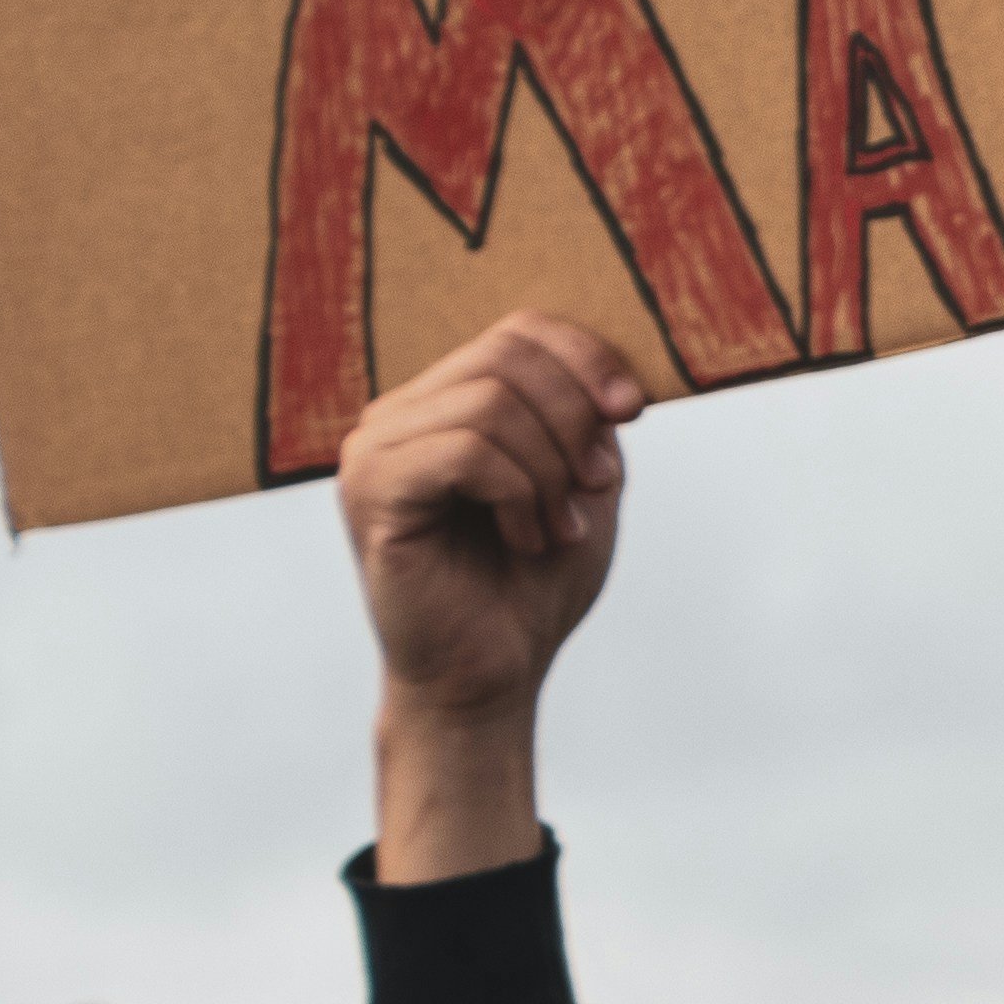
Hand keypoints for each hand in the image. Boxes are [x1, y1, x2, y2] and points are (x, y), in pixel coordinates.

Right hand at [338, 315, 637, 884]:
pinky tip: (525, 538)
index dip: (587, 359)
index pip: (519, 331)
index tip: (632, 414)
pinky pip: (466, 451)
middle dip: (576, 421)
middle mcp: (399, 415)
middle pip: (508, 357)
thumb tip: (612, 372)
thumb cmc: (534, 582)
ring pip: (492, 403)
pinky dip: (518, 493)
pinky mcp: (371, 492)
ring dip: (551, 469)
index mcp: (445, 403)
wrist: (493, 672)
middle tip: (594, 488)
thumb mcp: (584, 479)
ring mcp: (375, 450)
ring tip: (559, 526)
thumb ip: (588, 416)